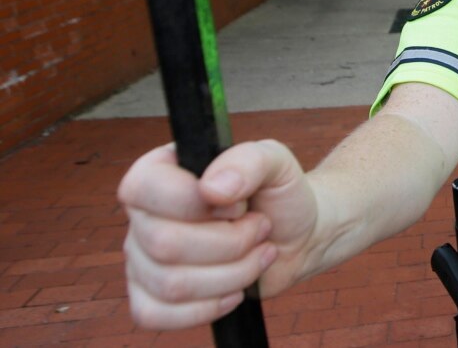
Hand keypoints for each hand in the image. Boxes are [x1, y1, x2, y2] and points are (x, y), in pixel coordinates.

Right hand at [118, 140, 317, 329]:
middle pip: (165, 244)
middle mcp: (143, 216)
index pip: (145, 188)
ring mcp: (142, 259)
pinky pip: (157, 315)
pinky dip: (210, 307)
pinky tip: (236, 289)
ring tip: (258, 253)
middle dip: (230, 243)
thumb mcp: (276, 162)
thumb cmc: (279, 194)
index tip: (238, 204)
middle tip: (259, 227)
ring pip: (171, 285)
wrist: (298, 237)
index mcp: (159, 171)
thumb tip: (211, 189)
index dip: (197, 204)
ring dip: (233, 274)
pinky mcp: (151, 297)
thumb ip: (248, 160)